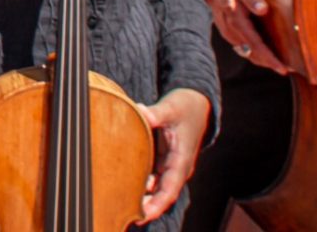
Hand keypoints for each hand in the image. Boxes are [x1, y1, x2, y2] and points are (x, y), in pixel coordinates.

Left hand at [135, 87, 211, 222]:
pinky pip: (151, 173)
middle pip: (161, 193)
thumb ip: (156, 113)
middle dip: (146, 206)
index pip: (170, 189)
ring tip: (121, 202)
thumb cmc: (185, 106)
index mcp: (181, 160)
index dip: (157, 204)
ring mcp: (169, 163)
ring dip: (142, 194)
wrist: (195, 101)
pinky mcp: (162, 157)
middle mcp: (176, 166)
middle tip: (125, 214)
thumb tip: (140, 111)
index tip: (142, 215)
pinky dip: (140, 180)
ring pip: (155, 185)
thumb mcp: (171, 108)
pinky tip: (124, 182)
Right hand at [203, 0, 287, 74]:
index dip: (269, 58)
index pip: (254, 44)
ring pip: (247, 53)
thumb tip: (263, 9)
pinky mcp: (228, 34)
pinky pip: (243, 49)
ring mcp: (228, 34)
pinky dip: (255, 53)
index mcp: (235, 20)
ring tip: (278, 64)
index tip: (282, 68)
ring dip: (262, 60)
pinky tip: (265, 54)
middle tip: (286, 69)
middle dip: (268, 62)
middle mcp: (230, 31)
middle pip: (252, 53)